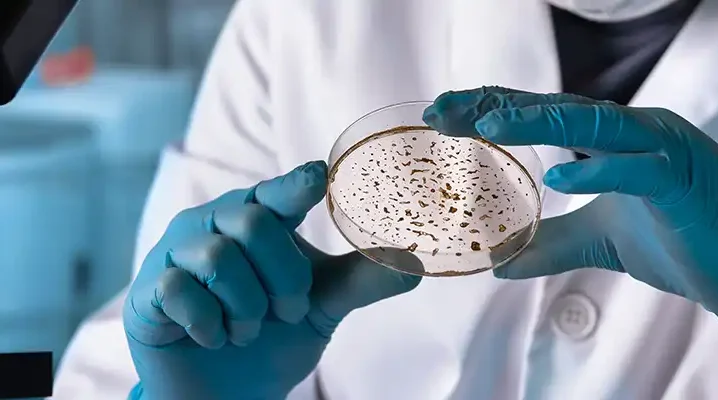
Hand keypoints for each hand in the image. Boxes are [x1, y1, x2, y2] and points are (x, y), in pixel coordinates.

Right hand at [123, 161, 420, 399]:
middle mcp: (213, 224)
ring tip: (248, 328)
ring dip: (247, 308)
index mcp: (256, 218)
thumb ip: (363, 280)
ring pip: (217, 259)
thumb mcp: (324, 304)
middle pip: (252, 224)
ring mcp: (175, 253)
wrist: (228, 390)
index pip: (277, 193)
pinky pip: (180, 292)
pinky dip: (210, 325)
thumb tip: (416, 265)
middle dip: (282, 278)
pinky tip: (214, 337)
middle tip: (287, 310)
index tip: (318, 177)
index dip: (295, 184)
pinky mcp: (147, 289)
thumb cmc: (274, 332)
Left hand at [423, 87, 717, 348]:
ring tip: (486, 127)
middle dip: (495, 108)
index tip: (441, 116)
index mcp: (616, 142)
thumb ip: (553, 244)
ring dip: (539, 122)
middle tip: (441, 112)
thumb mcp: (605, 242)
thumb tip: (500, 262)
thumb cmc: (693, 247)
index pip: (542, 116)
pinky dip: (600, 172)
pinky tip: (559, 177)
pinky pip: (638, 169)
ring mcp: (664, 151)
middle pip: (556, 109)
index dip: (490, 111)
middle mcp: (636, 133)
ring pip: (594, 125)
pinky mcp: (687, 182)